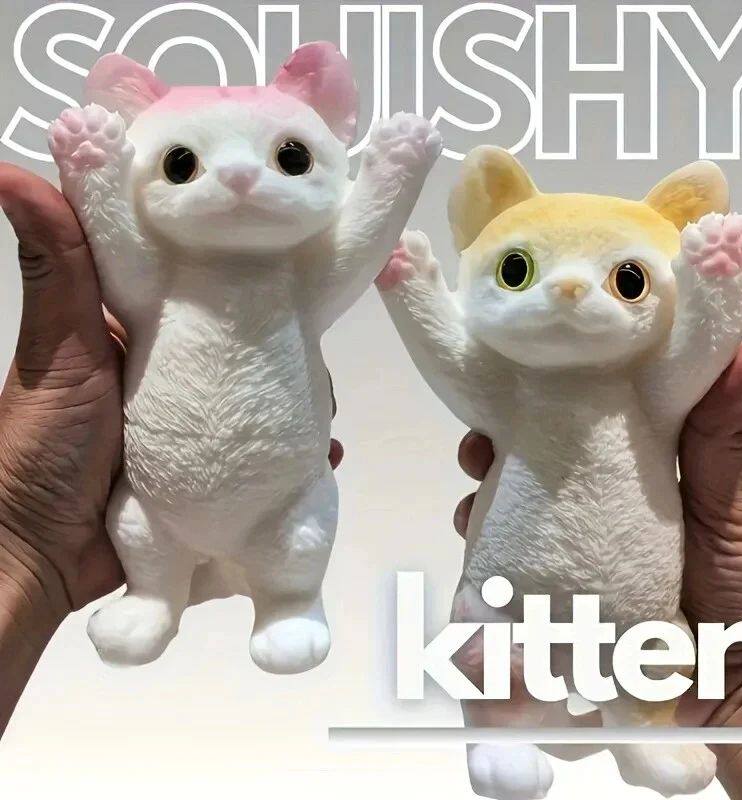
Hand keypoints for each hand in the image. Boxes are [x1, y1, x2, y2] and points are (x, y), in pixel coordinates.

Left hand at [0, 164, 344, 733]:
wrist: (34, 555)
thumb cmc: (45, 445)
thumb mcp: (61, 348)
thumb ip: (59, 269)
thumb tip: (14, 168)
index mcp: (146, 338)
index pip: (219, 302)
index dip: (261, 293)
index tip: (302, 289)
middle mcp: (177, 378)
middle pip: (253, 358)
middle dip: (295, 364)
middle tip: (322, 379)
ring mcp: (196, 431)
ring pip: (265, 409)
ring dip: (303, 415)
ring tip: (328, 430)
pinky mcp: (209, 479)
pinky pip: (264, 463)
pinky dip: (297, 463)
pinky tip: (324, 462)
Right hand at [454, 339, 741, 798]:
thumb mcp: (728, 508)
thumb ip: (721, 439)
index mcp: (632, 479)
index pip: (573, 432)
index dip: (535, 409)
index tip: (506, 393)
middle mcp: (596, 516)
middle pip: (530, 475)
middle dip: (494, 458)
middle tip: (476, 451)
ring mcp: (574, 563)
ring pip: (512, 524)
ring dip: (480, 509)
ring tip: (468, 508)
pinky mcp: (561, 610)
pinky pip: (511, 583)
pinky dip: (484, 569)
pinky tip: (473, 557)